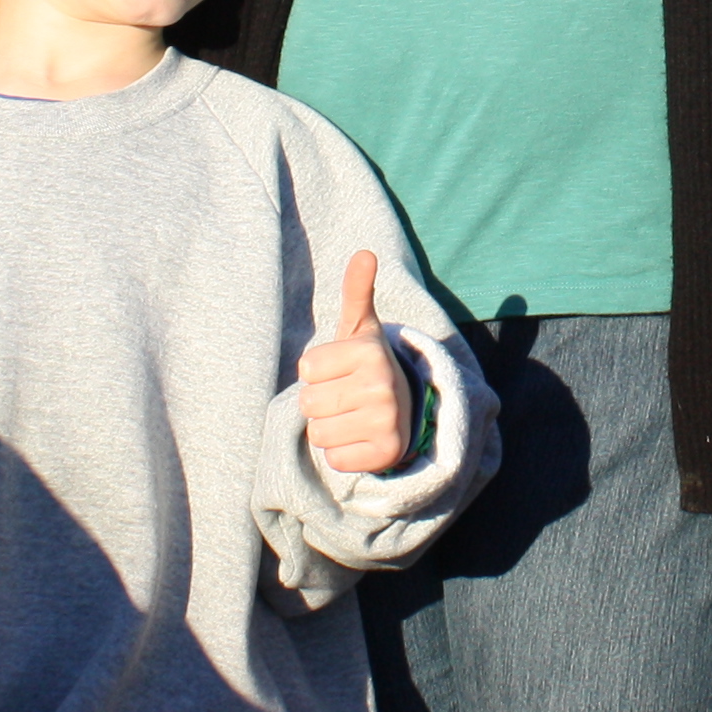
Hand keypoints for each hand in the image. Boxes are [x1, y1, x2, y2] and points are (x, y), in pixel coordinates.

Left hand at [297, 250, 413, 475]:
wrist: (405, 410)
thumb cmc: (367, 366)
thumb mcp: (360, 329)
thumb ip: (357, 291)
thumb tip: (364, 252)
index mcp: (370, 352)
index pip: (306, 369)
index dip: (318, 372)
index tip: (342, 371)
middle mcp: (382, 385)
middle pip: (309, 403)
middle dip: (321, 403)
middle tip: (348, 397)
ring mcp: (387, 421)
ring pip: (318, 433)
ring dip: (330, 429)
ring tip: (354, 417)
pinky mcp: (386, 453)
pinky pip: (334, 458)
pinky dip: (343, 453)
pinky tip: (362, 439)